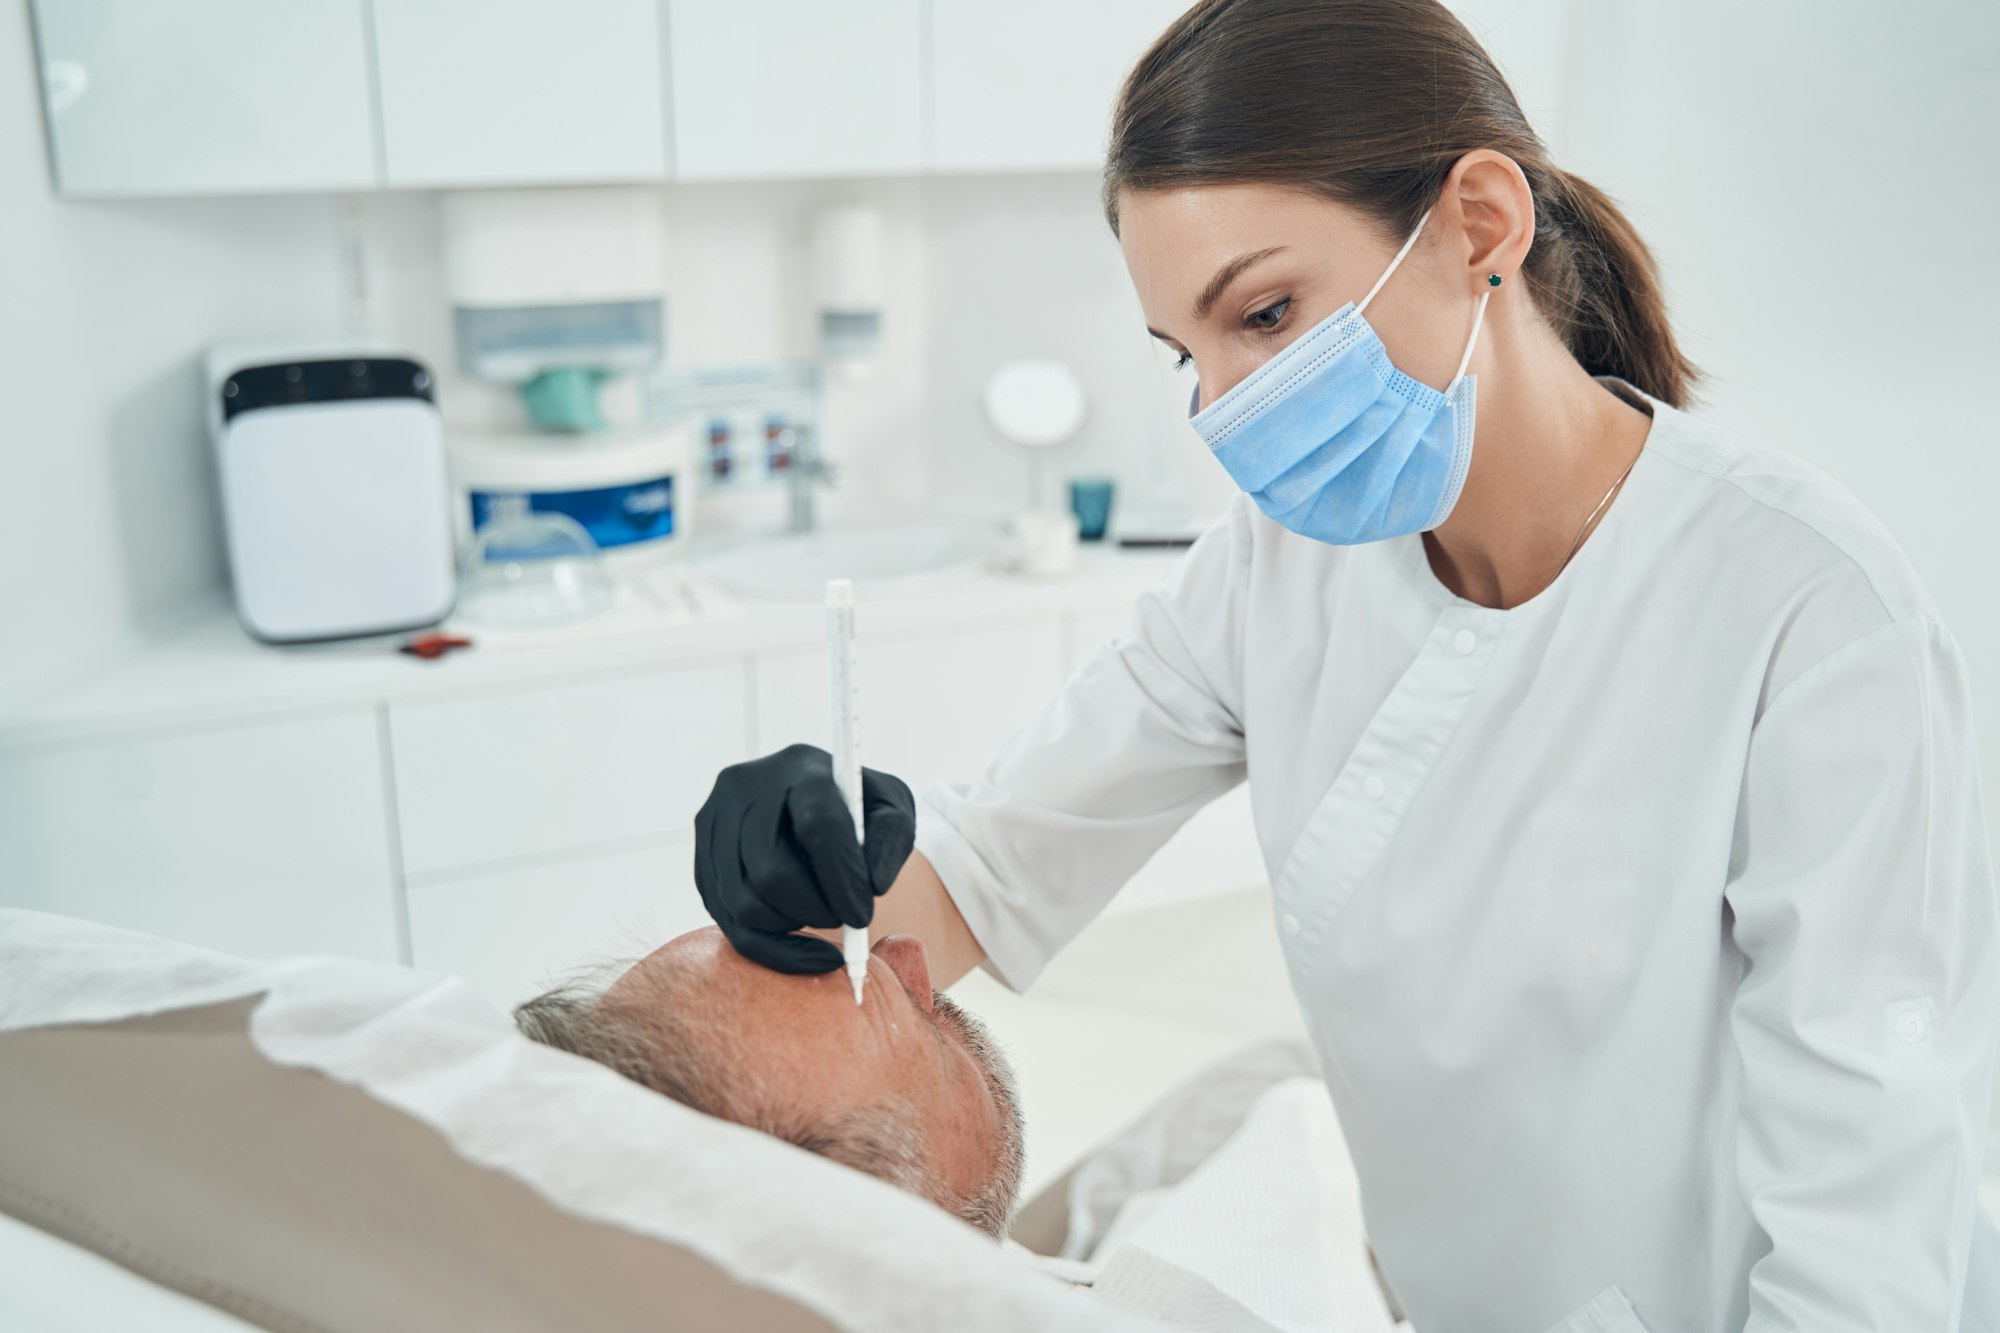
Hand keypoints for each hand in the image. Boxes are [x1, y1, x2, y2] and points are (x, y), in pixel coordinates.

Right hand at [693, 743, 916, 972]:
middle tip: (843, 920)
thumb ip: (891, 840)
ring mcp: (713, 821)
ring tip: (821, 914)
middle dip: (814, 909)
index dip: (842, 878)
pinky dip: (769, 946)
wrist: (808, 800)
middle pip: (771, 872)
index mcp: (801, 766)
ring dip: (791, 926)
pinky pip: (727, 922)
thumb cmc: (856, 808)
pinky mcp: (701, 858)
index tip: (862, 915)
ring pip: (744, 902)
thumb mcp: (891, 809)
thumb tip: (870, 885)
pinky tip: (801, 945)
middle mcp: (746, 787)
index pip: (819, 825)